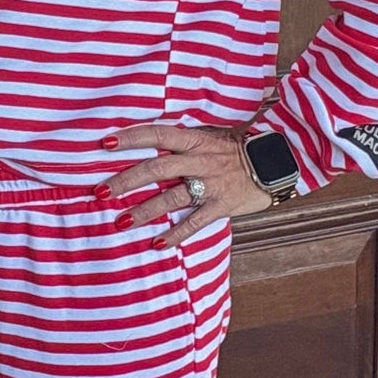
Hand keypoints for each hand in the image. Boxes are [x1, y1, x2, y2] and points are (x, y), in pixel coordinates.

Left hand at [100, 122, 274, 247]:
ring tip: (120, 222)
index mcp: (195, 139)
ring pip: (171, 197)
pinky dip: (176, 234)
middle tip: (100, 192)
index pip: (157, 133)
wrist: (277, 162)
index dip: (131, 138)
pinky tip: (158, 243)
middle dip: (126, 181)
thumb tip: (151, 141)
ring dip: (144, 211)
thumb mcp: (212, 135)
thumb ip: (184, 140)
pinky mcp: (222, 205)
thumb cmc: (239, 148)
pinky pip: (195, 222)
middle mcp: (200, 160)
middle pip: (156, 168)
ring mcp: (211, 184)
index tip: (105, 144)